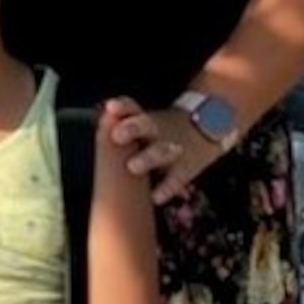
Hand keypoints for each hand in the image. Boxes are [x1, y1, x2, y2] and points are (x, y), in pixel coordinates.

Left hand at [102, 95, 222, 204]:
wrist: (206, 128)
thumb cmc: (160, 130)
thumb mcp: (143, 121)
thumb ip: (120, 124)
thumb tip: (97, 124)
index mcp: (143, 119)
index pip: (132, 108)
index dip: (122, 107)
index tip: (111, 107)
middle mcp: (156, 131)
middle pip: (146, 125)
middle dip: (132, 129)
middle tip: (117, 135)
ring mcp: (171, 149)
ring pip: (160, 152)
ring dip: (147, 158)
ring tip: (133, 166)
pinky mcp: (184, 168)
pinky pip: (175, 179)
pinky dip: (166, 189)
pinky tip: (154, 196)